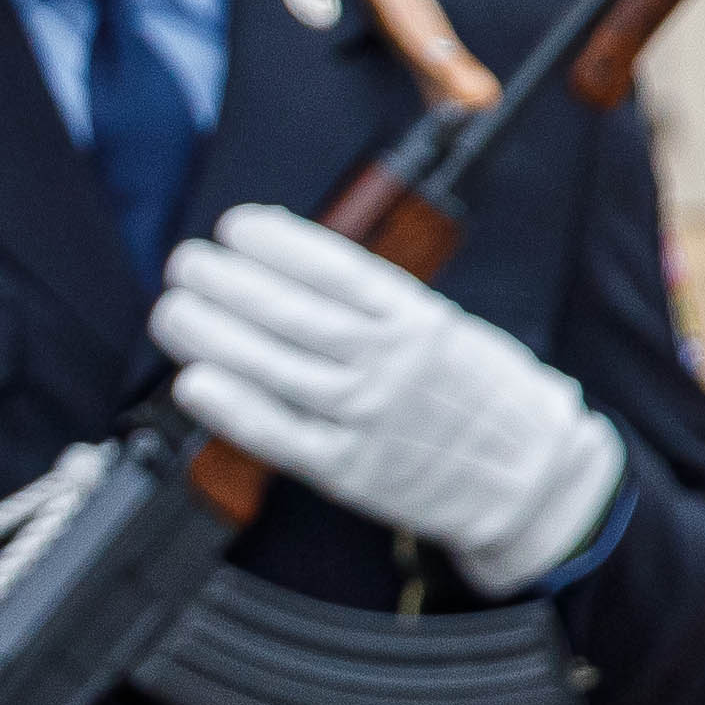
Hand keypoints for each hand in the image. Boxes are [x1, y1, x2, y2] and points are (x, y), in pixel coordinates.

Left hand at [152, 205, 624, 583]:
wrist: (531, 477)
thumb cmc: (478, 393)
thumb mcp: (442, 328)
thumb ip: (375, 304)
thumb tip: (289, 265)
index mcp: (417, 318)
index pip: (335, 268)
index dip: (277, 244)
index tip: (235, 227)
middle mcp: (390, 363)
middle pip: (291, 314)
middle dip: (226, 283)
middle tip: (186, 264)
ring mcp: (367, 417)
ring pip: (275, 368)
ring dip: (212, 334)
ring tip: (173, 311)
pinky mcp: (347, 470)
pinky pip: (278, 434)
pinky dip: (231, 407)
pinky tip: (194, 381)